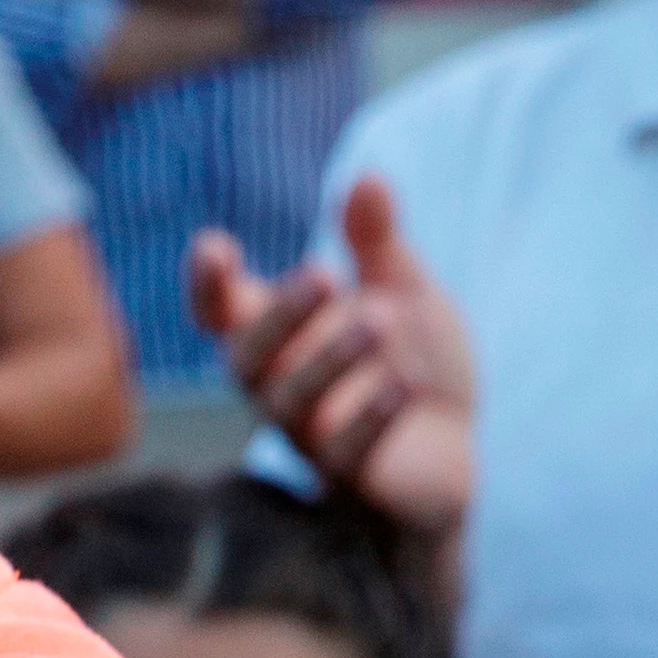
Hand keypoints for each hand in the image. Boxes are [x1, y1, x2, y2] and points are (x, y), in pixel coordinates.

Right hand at [189, 175, 474, 537]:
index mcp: (280, 341)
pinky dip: (371, 419)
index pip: (222, 316)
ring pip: (290, 405)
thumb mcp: (402, 295)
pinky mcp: (353, 480)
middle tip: (322, 273)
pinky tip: (404, 385)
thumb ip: (377, 245)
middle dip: (279, 316)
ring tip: (380, 321)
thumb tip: (366, 177)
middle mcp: (278, 389)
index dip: (209, 287)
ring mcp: (310, 439)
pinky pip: (347, 454)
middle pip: (246, 359)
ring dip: (330, 360)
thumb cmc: (409, 371)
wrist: (448, 459)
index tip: (213, 247)